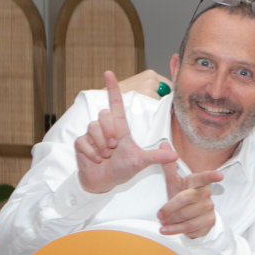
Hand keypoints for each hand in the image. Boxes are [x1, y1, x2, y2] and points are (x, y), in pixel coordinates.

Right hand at [75, 72, 178, 193]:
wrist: (104, 182)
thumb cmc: (123, 168)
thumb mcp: (141, 162)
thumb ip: (156, 157)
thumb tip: (174, 155)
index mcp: (120, 129)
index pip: (116, 105)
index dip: (113, 89)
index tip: (109, 72)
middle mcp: (105, 129)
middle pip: (104, 115)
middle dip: (110, 131)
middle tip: (114, 147)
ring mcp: (92, 135)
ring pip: (93, 127)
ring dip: (102, 144)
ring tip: (107, 155)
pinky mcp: (80, 143)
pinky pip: (83, 142)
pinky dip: (92, 153)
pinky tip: (97, 160)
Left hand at [157, 161, 221, 238]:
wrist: (194, 220)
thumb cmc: (183, 198)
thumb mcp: (174, 182)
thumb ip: (169, 165)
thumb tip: (163, 143)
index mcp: (196, 183)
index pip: (203, 178)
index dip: (211, 177)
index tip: (220, 177)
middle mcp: (205, 194)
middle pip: (186, 198)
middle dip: (169, 208)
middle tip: (159, 215)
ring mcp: (209, 208)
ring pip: (186, 214)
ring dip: (171, 221)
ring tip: (163, 223)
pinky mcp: (208, 221)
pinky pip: (190, 226)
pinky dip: (175, 229)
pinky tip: (166, 230)